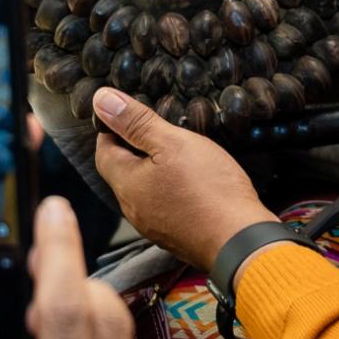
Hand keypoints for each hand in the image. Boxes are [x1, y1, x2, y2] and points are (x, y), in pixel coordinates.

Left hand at [93, 88, 276, 271]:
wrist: (238, 238)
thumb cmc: (208, 188)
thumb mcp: (174, 143)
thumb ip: (137, 122)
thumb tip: (100, 100)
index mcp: (127, 183)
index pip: (104, 150)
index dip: (113, 128)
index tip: (129, 111)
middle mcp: (133, 208)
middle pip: (122, 170)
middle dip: (134, 146)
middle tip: (157, 125)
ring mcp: (153, 224)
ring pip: (143, 187)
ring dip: (152, 167)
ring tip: (176, 149)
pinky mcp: (173, 233)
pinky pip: (161, 202)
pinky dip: (169, 186)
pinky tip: (191, 178)